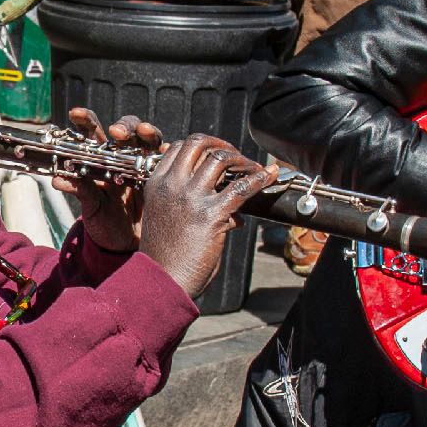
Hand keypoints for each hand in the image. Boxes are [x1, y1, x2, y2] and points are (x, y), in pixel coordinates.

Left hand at [58, 108, 160, 252]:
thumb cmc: (104, 222)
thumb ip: (79, 189)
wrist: (125, 246)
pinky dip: (168, 153)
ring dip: (147, 133)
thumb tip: (56, 179)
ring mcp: (144, 166)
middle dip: (123, 127)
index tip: (76, 113)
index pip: (92, 134)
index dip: (86, 120)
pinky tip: (166, 150)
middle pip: (126, 132)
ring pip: (148, 141)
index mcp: (100, 161)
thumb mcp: (91, 206)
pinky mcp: (161, 178)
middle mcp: (123, 159)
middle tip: (117, 132)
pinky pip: (167, 161)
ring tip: (144, 131)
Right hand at [136, 136, 276, 298]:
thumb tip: (229, 201)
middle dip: (223, 145)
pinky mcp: (210, 215)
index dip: (204, 146)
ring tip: (254, 170)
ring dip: (242, 160)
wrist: (162, 282)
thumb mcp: (165, 218)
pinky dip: (259, 179)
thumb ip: (188, 202)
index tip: (220, 155)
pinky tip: (269, 177)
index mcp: (157, 184)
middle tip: (238, 158)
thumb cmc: (166, 256)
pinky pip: (241, 187)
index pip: (180, 147)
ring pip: (220, 158)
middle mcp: (171, 186)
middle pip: (199, 143)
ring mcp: (190, 198)